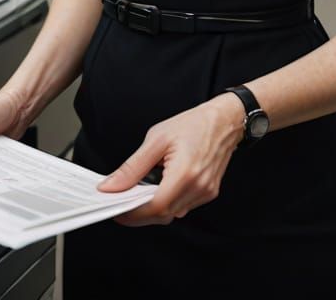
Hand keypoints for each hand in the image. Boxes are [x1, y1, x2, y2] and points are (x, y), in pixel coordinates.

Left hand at [98, 94, 244, 226]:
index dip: (132, 213)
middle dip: (139, 213)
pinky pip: (182, 206)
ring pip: (172, 213)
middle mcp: (198, 187)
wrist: (224, 120)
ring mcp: (205, 192)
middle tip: (122, 200)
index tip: (115, 208)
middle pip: (163, 215)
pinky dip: (167, 202)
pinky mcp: (208, 193)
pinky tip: (159, 186)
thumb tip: (111, 186)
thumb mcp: (156, 139)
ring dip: (153, 208)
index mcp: (185, 173)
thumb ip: (132, 167)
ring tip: (141, 189)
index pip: (155, 207)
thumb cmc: (194, 124)